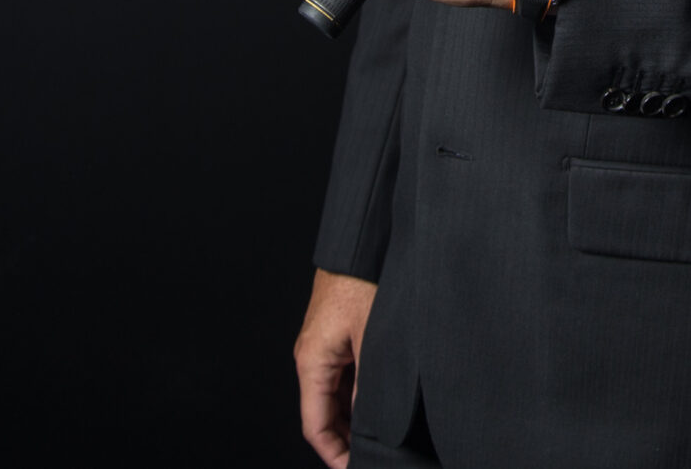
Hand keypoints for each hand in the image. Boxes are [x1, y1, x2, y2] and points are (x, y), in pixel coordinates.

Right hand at [295, 268, 376, 467]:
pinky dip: (355, 396)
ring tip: (379, 437)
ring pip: (332, 397)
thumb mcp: (372, 340)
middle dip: (345, 440)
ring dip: (351, 419)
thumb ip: (368, 385)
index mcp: (312, 362)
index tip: (355, 468)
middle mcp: (311, 357)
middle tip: (373, 456)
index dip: (335, 454)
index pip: (315, 426)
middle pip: (322, 414)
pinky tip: (377, 403)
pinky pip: (340, 377)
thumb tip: (370, 422)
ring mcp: (322, 347)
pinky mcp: (335, 336)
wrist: (359, 244)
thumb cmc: (363, 282)